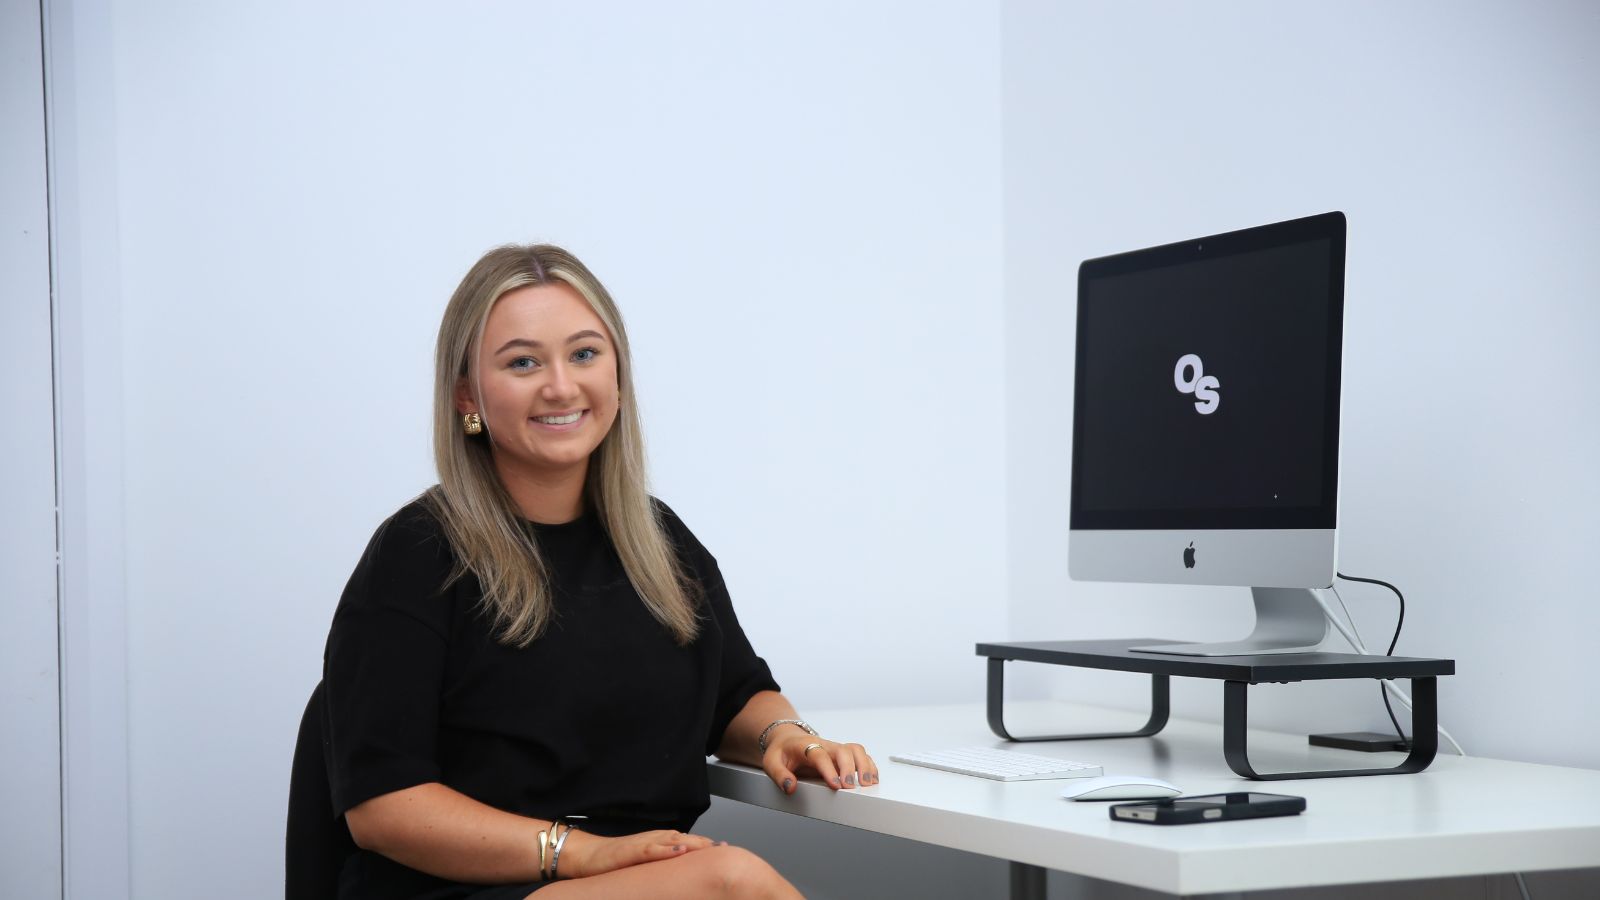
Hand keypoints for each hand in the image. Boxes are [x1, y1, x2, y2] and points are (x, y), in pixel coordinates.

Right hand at [558, 828, 717, 878]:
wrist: (588, 856)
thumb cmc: (616, 861)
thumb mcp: (644, 864)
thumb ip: (662, 865)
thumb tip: (681, 877)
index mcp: (661, 842)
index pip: (690, 842)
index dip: (709, 846)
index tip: (728, 851)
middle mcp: (657, 838)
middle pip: (688, 839)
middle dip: (708, 844)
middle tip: (728, 849)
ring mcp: (645, 843)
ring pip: (675, 840)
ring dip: (695, 843)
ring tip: (713, 847)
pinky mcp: (632, 851)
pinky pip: (652, 849)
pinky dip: (666, 849)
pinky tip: (679, 851)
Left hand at [764, 733, 878, 793]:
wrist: (787, 740)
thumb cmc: (781, 752)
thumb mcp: (771, 762)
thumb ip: (779, 775)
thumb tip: (790, 787)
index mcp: (806, 746)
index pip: (819, 754)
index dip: (829, 769)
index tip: (835, 785)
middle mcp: (824, 745)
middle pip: (843, 750)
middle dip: (849, 769)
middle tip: (850, 787)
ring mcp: (836, 749)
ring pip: (856, 750)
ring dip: (864, 766)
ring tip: (866, 784)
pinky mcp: (843, 755)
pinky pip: (861, 755)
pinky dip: (869, 766)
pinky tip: (872, 779)